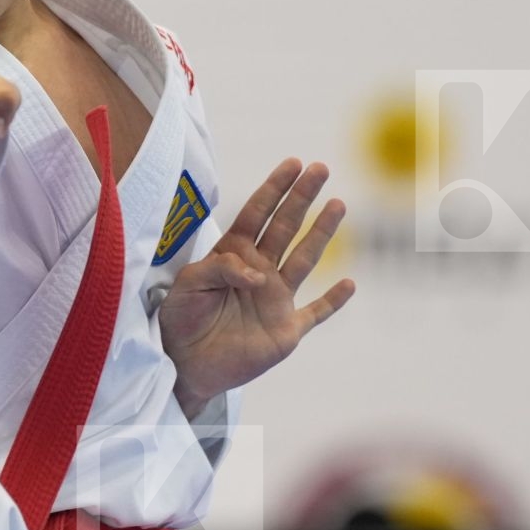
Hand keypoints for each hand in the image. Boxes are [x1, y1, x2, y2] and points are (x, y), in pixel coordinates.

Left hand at [157, 158, 355, 412]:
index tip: (293, 163)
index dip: (274, 188)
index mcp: (233, 255)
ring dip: (322, 232)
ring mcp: (276, 300)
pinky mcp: (286, 331)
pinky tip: (350, 283)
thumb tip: (258, 274)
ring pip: (306, 259)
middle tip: (320, 168)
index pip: (257, 214)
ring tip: (338, 203)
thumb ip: (219, 270)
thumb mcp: (187, 286)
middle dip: (302, 197)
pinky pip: (316, 313)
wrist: (184, 366)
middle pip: (285, 227)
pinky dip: (334, 301)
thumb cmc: (179, 320)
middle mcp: (260, 271)